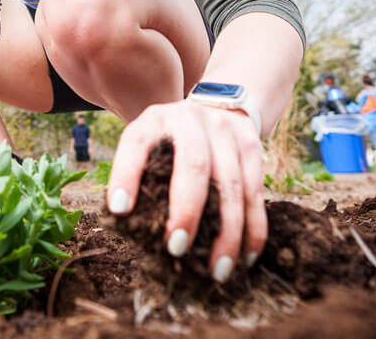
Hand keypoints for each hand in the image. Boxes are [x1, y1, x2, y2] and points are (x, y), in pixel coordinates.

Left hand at [106, 101, 266, 282]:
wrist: (220, 105)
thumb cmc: (172, 139)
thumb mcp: (150, 141)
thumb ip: (140, 173)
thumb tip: (128, 224)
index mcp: (154, 120)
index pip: (136, 143)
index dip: (126, 175)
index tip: (120, 209)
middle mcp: (190, 119)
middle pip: (193, 165)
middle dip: (186, 211)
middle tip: (176, 249)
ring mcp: (225, 131)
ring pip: (231, 186)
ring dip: (226, 233)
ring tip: (216, 270)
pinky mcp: (252, 146)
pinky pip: (255, 193)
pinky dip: (253, 229)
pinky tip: (246, 257)